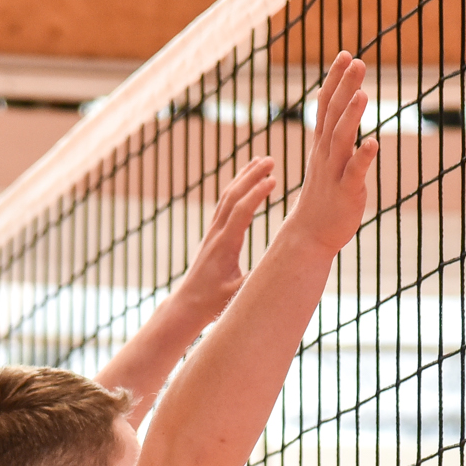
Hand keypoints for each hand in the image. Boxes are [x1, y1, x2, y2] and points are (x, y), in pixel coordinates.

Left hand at [171, 157, 276, 319]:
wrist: (186, 305)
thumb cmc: (211, 303)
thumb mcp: (235, 295)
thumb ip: (254, 282)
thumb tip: (278, 271)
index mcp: (224, 246)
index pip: (240, 213)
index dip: (256, 194)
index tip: (274, 179)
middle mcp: (216, 235)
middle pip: (232, 197)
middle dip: (251, 176)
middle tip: (270, 159)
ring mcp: (212, 233)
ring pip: (227, 198)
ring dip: (243, 177)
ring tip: (259, 161)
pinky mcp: (212, 236)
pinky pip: (224, 206)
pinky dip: (236, 189)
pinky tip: (244, 182)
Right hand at [285, 52, 379, 257]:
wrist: (310, 235)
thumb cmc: (323, 196)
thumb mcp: (325, 157)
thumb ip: (330, 128)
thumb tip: (329, 97)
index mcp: (322, 145)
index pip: (326, 106)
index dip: (334, 80)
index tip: (345, 54)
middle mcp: (325, 154)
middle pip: (333, 116)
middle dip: (344, 87)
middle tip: (356, 60)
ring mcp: (334, 173)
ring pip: (340, 140)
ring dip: (350, 116)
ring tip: (361, 94)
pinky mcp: (346, 193)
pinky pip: (354, 174)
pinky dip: (362, 158)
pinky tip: (373, 144)